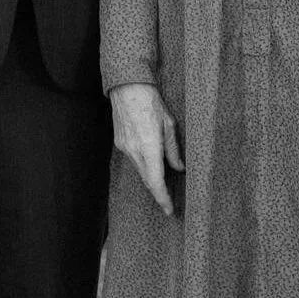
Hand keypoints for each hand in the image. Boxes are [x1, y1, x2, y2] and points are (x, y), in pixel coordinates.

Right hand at [109, 82, 184, 214]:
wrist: (127, 87)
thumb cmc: (151, 102)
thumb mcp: (169, 124)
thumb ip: (173, 149)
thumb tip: (179, 168)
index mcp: (149, 146)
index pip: (156, 181)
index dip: (163, 198)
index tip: (169, 210)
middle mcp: (134, 150)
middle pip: (147, 180)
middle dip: (158, 192)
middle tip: (169, 203)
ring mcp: (124, 148)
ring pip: (140, 170)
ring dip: (151, 178)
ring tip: (163, 184)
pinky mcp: (120, 143)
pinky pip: (134, 160)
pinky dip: (144, 165)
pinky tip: (151, 163)